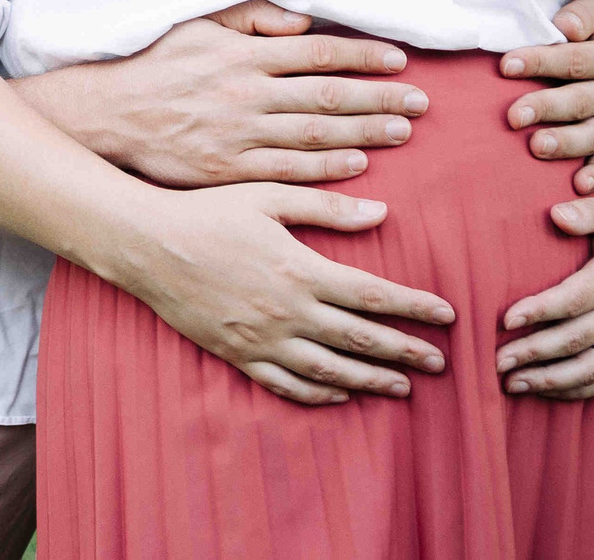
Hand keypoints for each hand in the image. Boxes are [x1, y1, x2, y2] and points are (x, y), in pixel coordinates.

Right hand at [44, 0, 426, 187]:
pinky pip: (288, 169)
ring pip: (316, 133)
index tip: (399, 61)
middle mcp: (248, 92)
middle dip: (380, 97)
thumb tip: (301, 23)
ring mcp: (240, 133)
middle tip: (420, 102)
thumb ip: (251, 18)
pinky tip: (358, 164)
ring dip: (365, 132)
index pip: (318, 52)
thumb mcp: (199, 25)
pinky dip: (327, 168)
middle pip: (328, 95)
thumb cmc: (156, 65)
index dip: (364, 56)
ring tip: (403, 131)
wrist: (109, 115)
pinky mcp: (230, 168)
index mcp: (244, 53)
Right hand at [109, 183, 455, 406]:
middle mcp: (286, 312)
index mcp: (299, 270)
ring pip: (329, 372)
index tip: (446, 315)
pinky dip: (319, 396)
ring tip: (404, 388)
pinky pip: (286, 385)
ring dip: (371, 382)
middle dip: (405, 353)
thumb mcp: (268, 197)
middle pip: (360, 340)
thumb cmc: (208, 212)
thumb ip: (326, 207)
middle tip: (441, 363)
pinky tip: (341, 396)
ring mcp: (261, 340)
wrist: (147, 246)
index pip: (372, 295)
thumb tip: (382, 213)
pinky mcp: (237, 355)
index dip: (413, 308)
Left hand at [493, 194, 593, 399]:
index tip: (506, 319)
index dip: (540, 311)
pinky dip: (574, 391)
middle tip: (495, 360)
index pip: (575, 299)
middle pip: (575, 339)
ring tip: (513, 384)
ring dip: (550, 380)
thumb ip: (588, 212)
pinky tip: (543, 390)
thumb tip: (555, 214)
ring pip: (589, 368)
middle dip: (534, 353)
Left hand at [501, 0, 593, 193]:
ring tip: (536, 147)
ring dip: (565, 143)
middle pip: (580, 102)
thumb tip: (565, 26)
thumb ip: (583, 12)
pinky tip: (578, 186)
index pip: (574, 60)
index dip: (540, 62)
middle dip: (545, 108)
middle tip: (512, 116)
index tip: (505, 65)